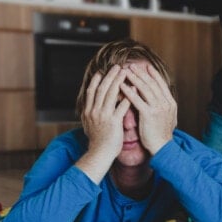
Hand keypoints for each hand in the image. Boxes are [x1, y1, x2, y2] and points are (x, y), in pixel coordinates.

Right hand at [77, 65, 130, 180]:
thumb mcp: (89, 125)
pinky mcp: (113, 122)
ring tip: (125, 72)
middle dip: (109, 76)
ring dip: (118, 81)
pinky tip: (134, 88)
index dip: (97, 80)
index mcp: (88, 111)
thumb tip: (90, 107)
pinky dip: (128, 96)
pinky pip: (121, 106)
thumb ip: (90, 114)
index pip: (91, 91)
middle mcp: (94, 111)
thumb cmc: (97, 142)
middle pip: (101, 89)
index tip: (102, 71)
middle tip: (117, 67)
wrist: (99, 154)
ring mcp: (103, 116)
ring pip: (110, 94)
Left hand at [121, 63, 176, 153]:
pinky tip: (122, 86)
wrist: (162, 147)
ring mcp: (158, 108)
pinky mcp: (148, 114)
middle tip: (132, 65)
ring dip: (134, 78)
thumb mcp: (167, 117)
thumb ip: (163, 106)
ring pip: (145, 88)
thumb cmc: (161, 134)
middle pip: (152, 83)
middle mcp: (165, 103)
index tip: (146, 66)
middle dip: (141, 73)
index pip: (161, 84)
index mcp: (170, 103)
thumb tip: (160, 97)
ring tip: (125, 71)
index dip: (153, 74)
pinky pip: (137, 100)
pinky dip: (129, 91)